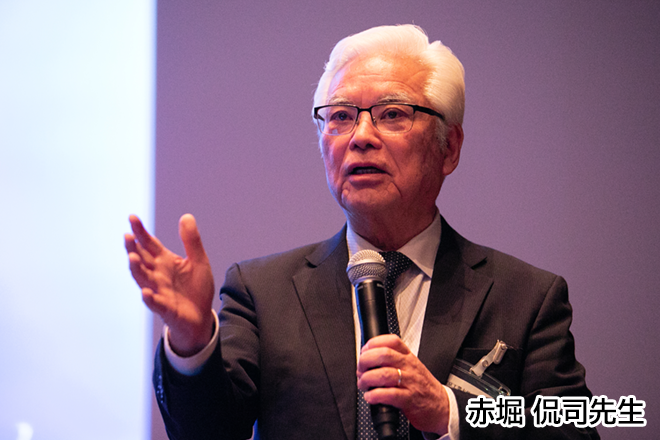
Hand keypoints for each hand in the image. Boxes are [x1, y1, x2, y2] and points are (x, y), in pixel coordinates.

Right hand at [125, 214, 214, 355]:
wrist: (201, 316)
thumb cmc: (196, 287)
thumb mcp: (198, 261)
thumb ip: (191, 241)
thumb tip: (186, 216)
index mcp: (165, 261)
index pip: (149, 244)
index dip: (140, 232)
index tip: (132, 217)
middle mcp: (157, 275)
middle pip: (141, 260)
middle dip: (133, 248)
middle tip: (127, 236)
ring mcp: (159, 291)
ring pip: (143, 279)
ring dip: (136, 269)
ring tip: (132, 257)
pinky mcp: (165, 308)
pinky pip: (155, 303)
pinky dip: (150, 298)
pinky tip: (146, 292)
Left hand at [357, 335, 449, 435]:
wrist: (442, 407)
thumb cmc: (423, 387)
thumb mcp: (411, 367)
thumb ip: (393, 361)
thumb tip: (368, 361)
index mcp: (408, 357)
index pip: (391, 341)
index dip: (373, 343)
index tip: (364, 351)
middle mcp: (409, 367)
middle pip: (384, 355)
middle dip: (366, 361)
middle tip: (360, 370)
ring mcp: (410, 382)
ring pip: (384, 374)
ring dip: (368, 379)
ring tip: (363, 384)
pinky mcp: (409, 399)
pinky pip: (389, 394)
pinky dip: (375, 395)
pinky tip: (371, 397)